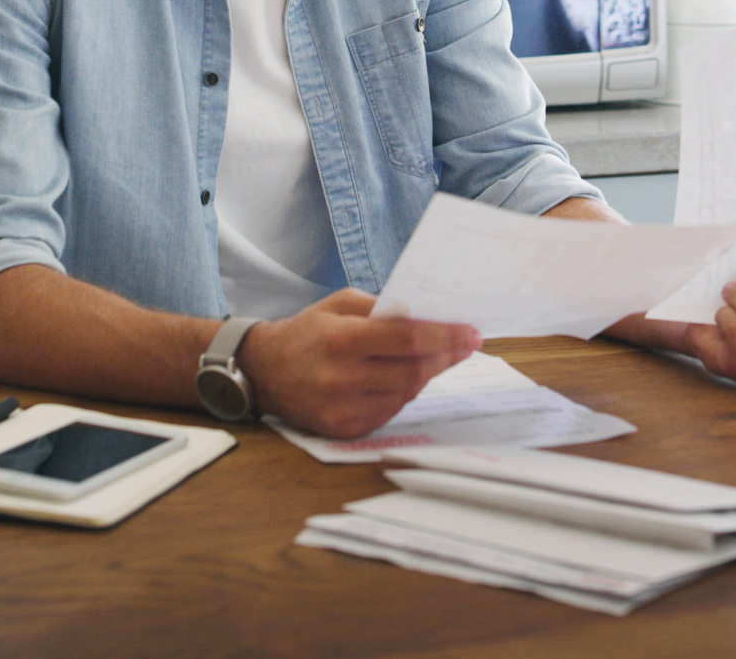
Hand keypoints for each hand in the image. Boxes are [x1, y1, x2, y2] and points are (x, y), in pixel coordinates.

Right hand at [238, 288, 480, 438]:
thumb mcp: (340, 304)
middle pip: (414, 371)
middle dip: (446, 356)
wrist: (264, 371)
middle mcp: (341, 379)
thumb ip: (382, 309)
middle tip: (466, 345)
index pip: (409, 339)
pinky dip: (404, 393)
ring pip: (406, 394)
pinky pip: (390, 411)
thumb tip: (429, 317)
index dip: (446, 336)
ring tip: (438, 357)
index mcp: (341, 340)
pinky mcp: (344, 430)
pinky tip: (406, 377)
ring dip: (427, 375)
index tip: (472, 332)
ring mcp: (342, 409)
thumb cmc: (307, 331)